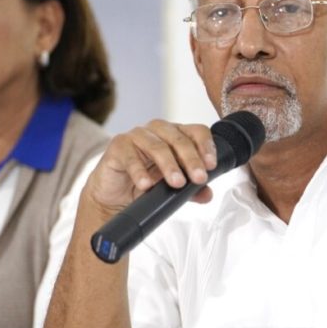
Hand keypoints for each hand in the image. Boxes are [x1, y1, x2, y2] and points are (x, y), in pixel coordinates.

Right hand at [85, 119, 218, 214]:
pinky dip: (139, 171)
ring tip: (176, 183)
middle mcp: (158, 131)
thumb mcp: (172, 189)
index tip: (211, 166)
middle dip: (191, 160)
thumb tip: (207, 194)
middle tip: (198, 178)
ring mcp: (137, 135)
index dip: (206, 146)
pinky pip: (130, 156)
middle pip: (179, 138)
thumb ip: (191, 190)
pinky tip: (146, 184)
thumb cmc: (146, 185)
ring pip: (157, 146)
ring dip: (169, 165)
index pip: (196, 131)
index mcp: (176, 135)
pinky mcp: (118, 145)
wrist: (115, 196)